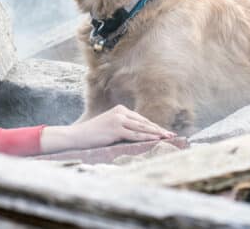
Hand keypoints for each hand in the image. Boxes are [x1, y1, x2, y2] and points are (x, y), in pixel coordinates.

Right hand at [39, 105, 175, 152]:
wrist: (77, 136)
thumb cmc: (93, 134)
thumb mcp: (110, 127)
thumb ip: (123, 127)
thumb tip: (138, 133)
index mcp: (120, 110)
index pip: (141, 119)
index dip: (154, 126)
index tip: (165, 132)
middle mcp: (121, 112)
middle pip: (144, 122)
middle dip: (159, 129)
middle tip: (172, 135)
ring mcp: (118, 120)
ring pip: (142, 128)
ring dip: (156, 133)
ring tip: (168, 137)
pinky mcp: (116, 129)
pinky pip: (135, 134)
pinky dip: (147, 137)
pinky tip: (156, 139)